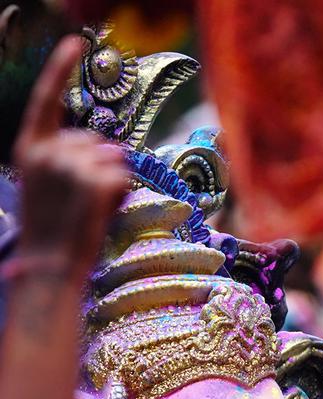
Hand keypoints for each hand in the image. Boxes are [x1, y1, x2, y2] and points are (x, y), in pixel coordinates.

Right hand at [12, 36, 126, 278]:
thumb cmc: (55, 230)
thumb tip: (114, 151)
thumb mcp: (53, 186)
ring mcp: (70, 165)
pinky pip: (125, 176)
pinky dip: (123, 193)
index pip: (46, 100)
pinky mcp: (94, 180)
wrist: (50, 264)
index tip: (74, 42)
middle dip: (103, 165)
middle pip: (96, 141)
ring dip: (114, 182)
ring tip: (92, 210)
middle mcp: (47, 151)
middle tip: (85, 202)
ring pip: (115, 158)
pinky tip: (103, 212)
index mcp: (29, 149)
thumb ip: (74, 159)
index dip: (59, 69)